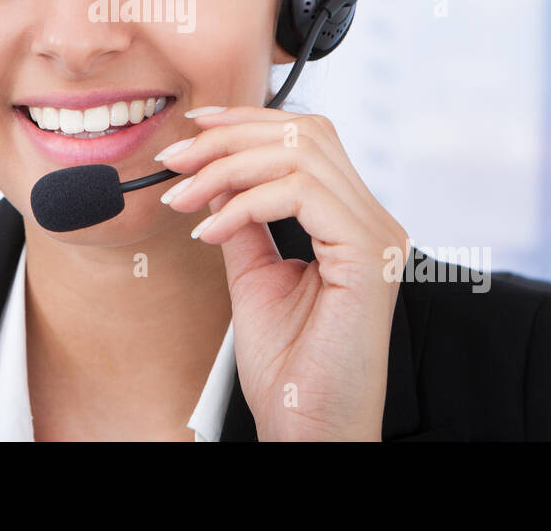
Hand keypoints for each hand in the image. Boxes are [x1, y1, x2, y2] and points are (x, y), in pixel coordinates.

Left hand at [155, 105, 410, 440]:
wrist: (309, 430)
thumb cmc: (289, 370)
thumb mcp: (255, 277)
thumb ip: (245, 223)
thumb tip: (217, 177)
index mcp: (352, 221)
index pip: (307, 138)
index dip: (247, 121)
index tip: (192, 130)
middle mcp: (373, 220)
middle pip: (305, 132)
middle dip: (229, 136)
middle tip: (174, 161)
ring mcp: (376, 235)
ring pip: (300, 154)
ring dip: (226, 168)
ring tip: (184, 198)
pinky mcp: (366, 255)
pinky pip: (299, 194)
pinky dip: (245, 204)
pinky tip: (211, 231)